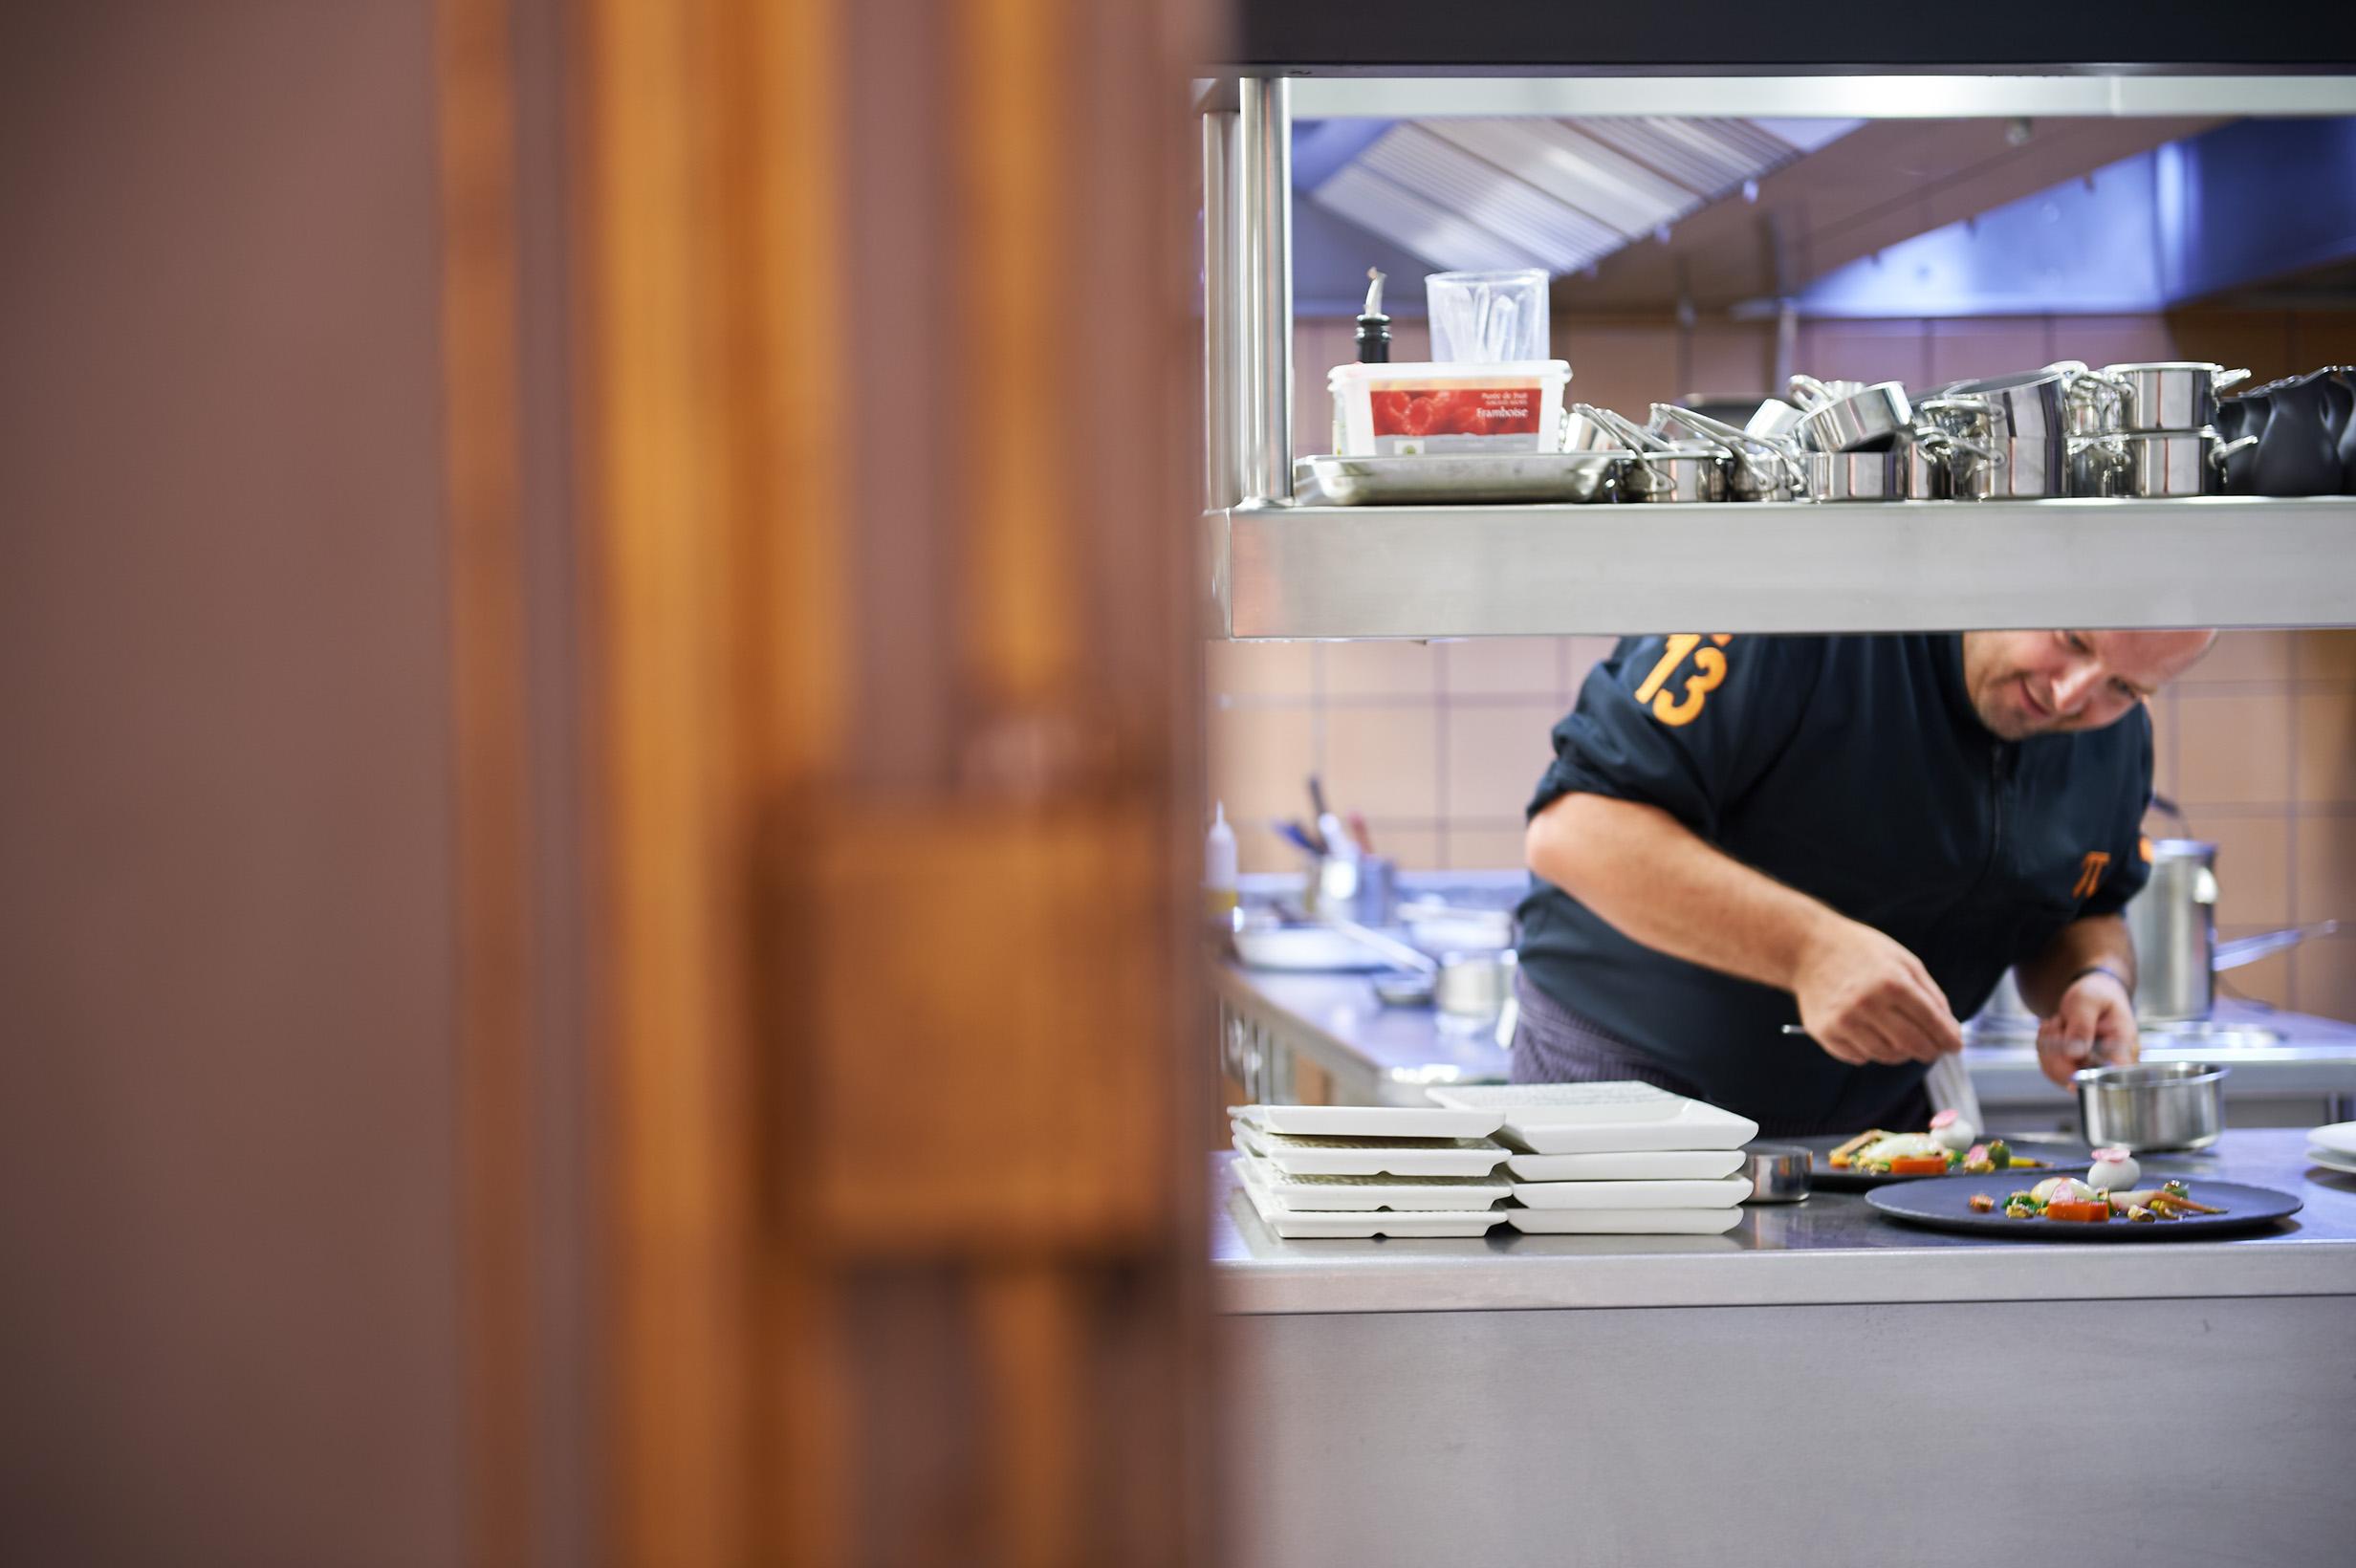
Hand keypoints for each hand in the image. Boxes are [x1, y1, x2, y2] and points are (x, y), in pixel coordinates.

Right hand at [1791, 917, 1963, 1067]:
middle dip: (1929, 1051)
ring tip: (1898, 1038)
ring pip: (1886, 1055)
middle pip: (1912, 1045)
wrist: (1808, 948)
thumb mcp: (1904, 961)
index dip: (1949, 1038)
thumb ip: (1930, 994)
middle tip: (1932, 1049)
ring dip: (1899, 1053)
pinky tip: (1868, 1033)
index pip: (1932, 1023)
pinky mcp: (1825, 1032)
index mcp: (1893, 983)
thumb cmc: (1861, 952)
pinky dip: (1869, 1051)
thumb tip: (1949, 1030)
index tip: (1955, 1046)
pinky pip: (1858, 1057)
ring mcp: (1844, 1020)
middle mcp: (1868, 1003)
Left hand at [2037, 969, 2139, 1086]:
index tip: (2072, 1077)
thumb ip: (2082, 1024)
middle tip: (2057, 1023)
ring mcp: (2092, 1068)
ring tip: (2058, 1022)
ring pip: (2059, 1074)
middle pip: (2079, 1078)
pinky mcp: (2075, 1068)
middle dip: (2058, 1052)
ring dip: (2049, 1047)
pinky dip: (2045, 1048)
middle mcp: (2110, 1064)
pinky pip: (2050, 1068)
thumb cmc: (2097, 994)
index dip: (2093, 1081)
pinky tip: (2053, 1030)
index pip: (2114, 1075)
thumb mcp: (2088, 1001)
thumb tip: (2074, 1053)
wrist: (2093, 994)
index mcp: (2124, 1047)